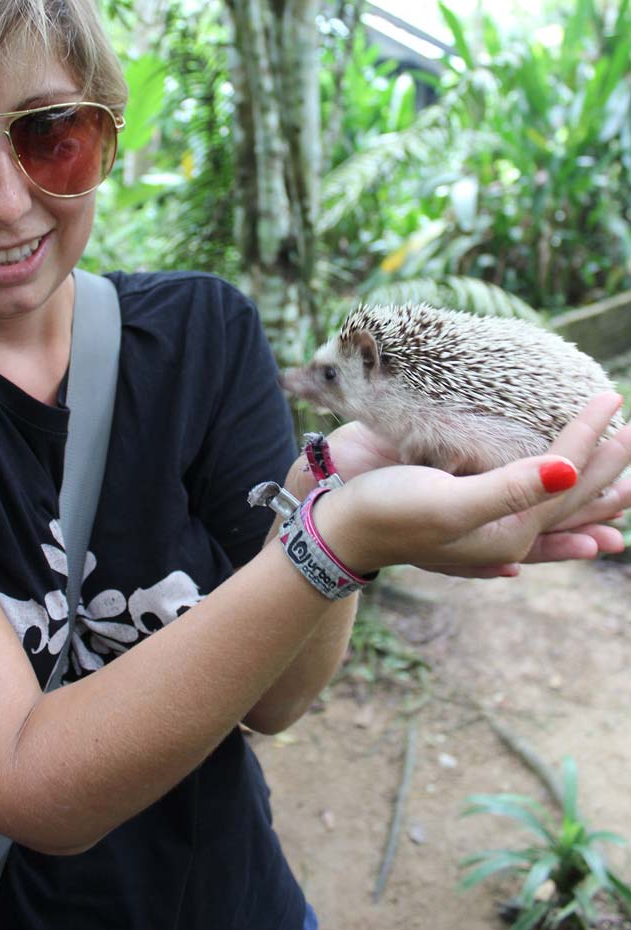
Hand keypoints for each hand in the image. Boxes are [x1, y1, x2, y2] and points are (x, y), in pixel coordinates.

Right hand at [311, 392, 630, 578]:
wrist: (336, 527)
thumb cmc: (388, 511)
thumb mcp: (450, 503)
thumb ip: (511, 489)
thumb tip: (567, 469)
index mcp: (508, 532)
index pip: (564, 478)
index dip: (590, 438)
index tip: (610, 396)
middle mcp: (503, 533)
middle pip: (567, 499)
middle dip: (605, 470)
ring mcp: (483, 528)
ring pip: (549, 513)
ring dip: (586, 497)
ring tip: (620, 492)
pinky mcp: (462, 517)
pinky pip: (519, 521)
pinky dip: (547, 527)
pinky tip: (548, 540)